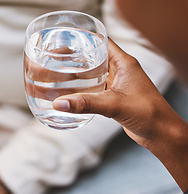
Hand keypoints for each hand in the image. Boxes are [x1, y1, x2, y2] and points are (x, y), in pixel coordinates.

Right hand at [53, 39, 187, 190]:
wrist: (160, 133)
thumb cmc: (149, 113)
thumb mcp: (114, 105)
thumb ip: (86, 103)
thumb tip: (60, 104)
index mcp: (124, 63)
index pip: (102, 42)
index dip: (84, 38)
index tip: (66, 41)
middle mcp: (120, 70)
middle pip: (94, 57)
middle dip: (76, 57)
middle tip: (56, 59)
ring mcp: (117, 83)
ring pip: (93, 74)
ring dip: (78, 74)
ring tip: (58, 74)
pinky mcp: (113, 96)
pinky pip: (94, 88)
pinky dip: (82, 89)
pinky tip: (70, 93)